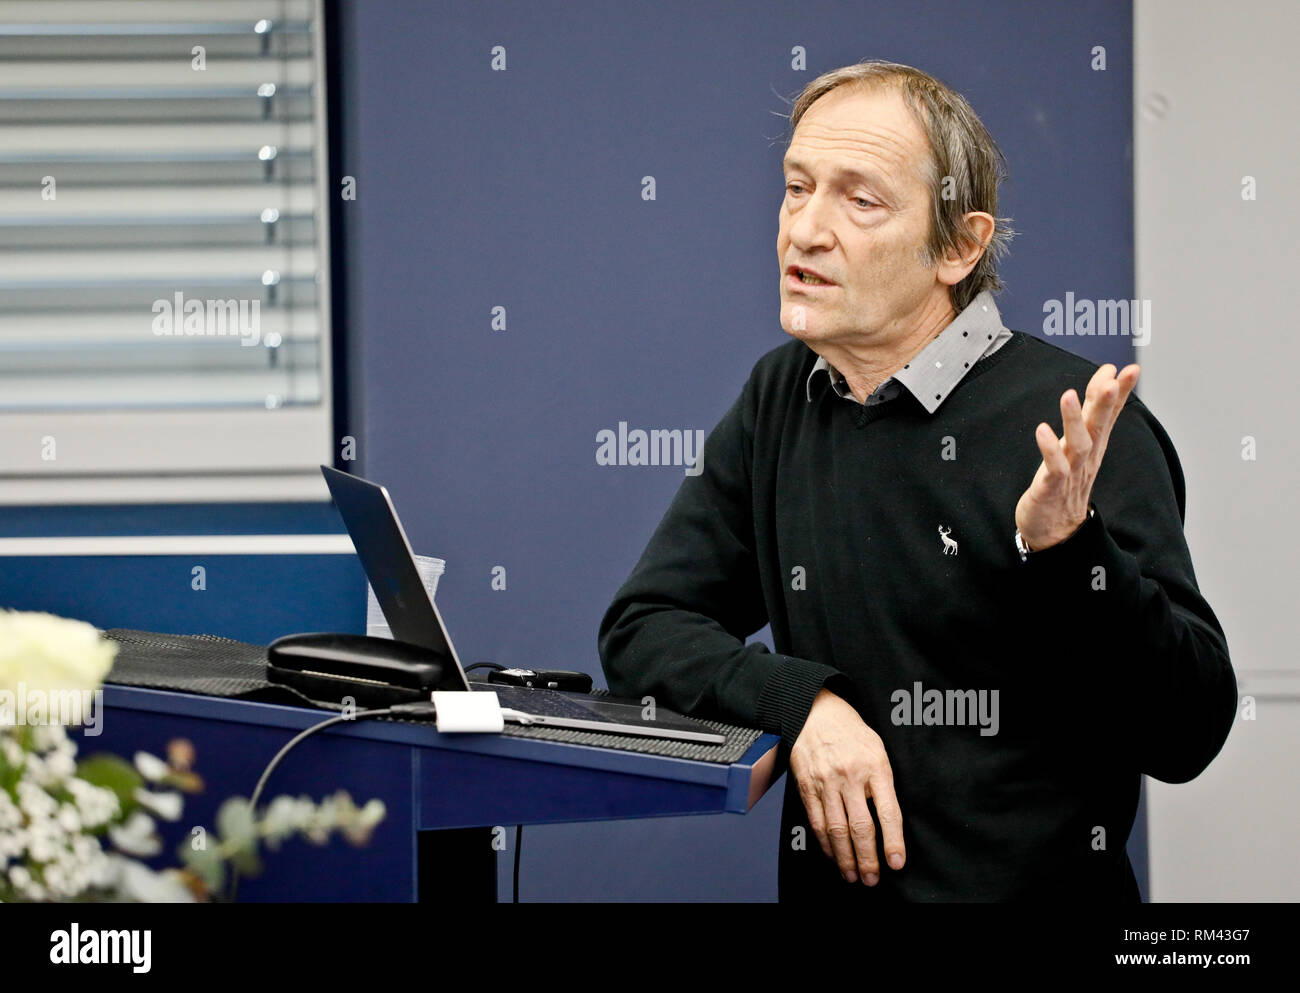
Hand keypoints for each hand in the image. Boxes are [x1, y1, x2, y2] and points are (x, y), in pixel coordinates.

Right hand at [789, 689, 904, 884]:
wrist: (816, 712)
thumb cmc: (851, 733)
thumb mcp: (878, 751)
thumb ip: (884, 784)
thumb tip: (891, 823)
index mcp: (875, 766)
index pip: (888, 812)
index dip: (893, 841)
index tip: (896, 863)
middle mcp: (850, 776)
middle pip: (861, 827)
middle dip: (867, 859)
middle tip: (872, 879)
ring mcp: (826, 782)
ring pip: (836, 829)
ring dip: (845, 858)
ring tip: (852, 875)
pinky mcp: (807, 786)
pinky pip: (816, 821)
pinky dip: (825, 843)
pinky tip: (832, 854)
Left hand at [1015, 362, 1139, 549]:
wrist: (1055, 531)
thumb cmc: (1064, 483)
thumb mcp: (1079, 444)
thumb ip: (1091, 413)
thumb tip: (1105, 379)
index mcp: (1094, 445)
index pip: (1109, 414)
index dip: (1120, 392)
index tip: (1129, 369)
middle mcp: (1086, 457)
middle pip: (1099, 426)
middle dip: (1106, 402)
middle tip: (1111, 379)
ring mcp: (1071, 473)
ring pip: (1079, 444)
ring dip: (1075, 419)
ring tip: (1069, 395)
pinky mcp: (1052, 487)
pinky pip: (1054, 467)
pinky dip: (1049, 449)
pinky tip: (1043, 430)